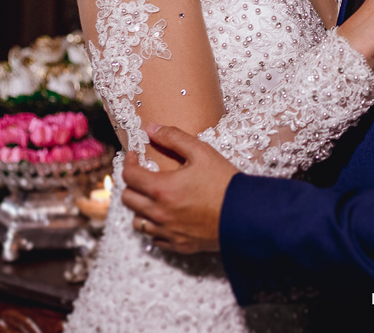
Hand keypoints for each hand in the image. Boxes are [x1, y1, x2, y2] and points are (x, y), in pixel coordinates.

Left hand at [121, 123, 237, 253]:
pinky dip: (154, 226)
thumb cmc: (225, 182)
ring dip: (140, 207)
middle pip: (127, 199)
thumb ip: (174, 138)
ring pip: (137, 221)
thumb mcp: (202, 152)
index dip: (128, 162)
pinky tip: (166, 216)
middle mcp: (159, 212)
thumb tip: (151, 128)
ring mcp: (167, 231)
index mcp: (162, 188)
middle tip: (143, 176)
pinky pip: (154, 238)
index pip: (129, 176)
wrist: (246, 214)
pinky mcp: (178, 244)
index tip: (134, 156)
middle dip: (132, 184)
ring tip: (153, 198)